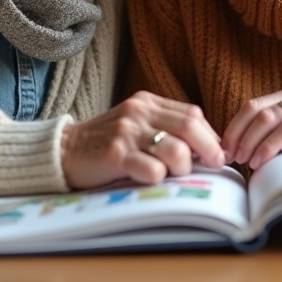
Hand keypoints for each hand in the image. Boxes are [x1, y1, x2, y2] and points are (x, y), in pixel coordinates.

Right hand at [60, 91, 224, 189]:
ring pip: (176, 150)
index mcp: (147, 102)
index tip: (218, 154)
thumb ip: (166, 128)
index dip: (211, 136)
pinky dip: (159, 178)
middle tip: (214, 166)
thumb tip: (207, 147)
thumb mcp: (136, 125)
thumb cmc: (106, 143)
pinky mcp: (115, 154)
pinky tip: (150, 179)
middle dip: (209, 150)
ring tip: (173, 174)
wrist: (63, 150)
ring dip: (183, 167)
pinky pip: (151, 169)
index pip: (193, 114)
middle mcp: (138, 112)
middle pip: (191, 127)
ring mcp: (126, 132)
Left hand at [222, 84, 281, 169]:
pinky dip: (270, 146)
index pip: (252, 106)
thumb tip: (242, 154)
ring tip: (244, 160)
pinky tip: (261, 160)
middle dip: (238, 134)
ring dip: (251, 141)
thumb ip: (275, 138)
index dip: (234, 126)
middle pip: (256, 109)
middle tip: (229, 156)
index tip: (224, 148)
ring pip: (270, 118)